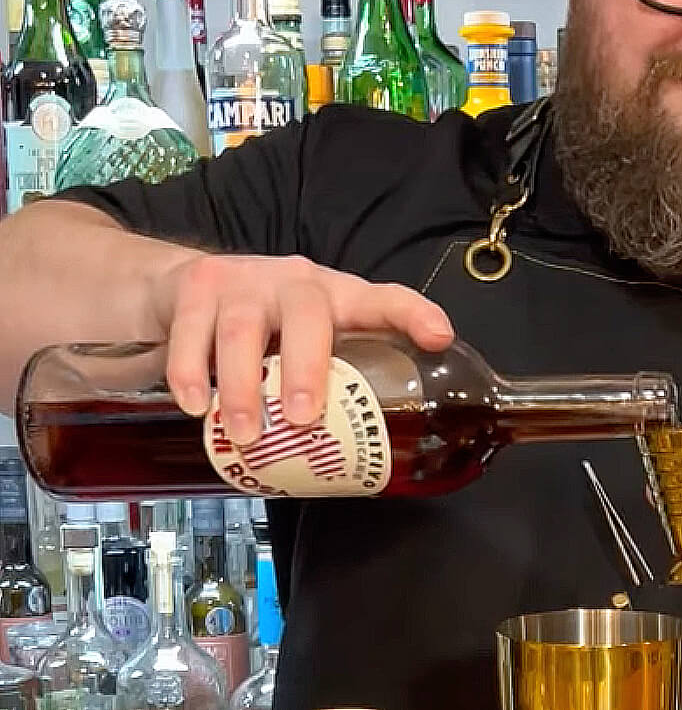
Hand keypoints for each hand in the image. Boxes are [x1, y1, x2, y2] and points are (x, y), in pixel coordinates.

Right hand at [150, 253, 453, 444]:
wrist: (184, 288)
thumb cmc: (265, 327)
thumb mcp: (307, 343)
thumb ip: (331, 384)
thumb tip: (363, 459)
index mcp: (336, 297)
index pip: (383, 299)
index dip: (413, 315)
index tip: (439, 338)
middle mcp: (295, 282)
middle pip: (308, 314)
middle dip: (306, 367)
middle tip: (304, 416)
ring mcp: (244, 281)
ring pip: (243, 329)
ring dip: (243, 387)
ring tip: (246, 433)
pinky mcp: (196, 288)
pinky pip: (192, 333)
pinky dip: (192, 374)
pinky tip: (197, 406)